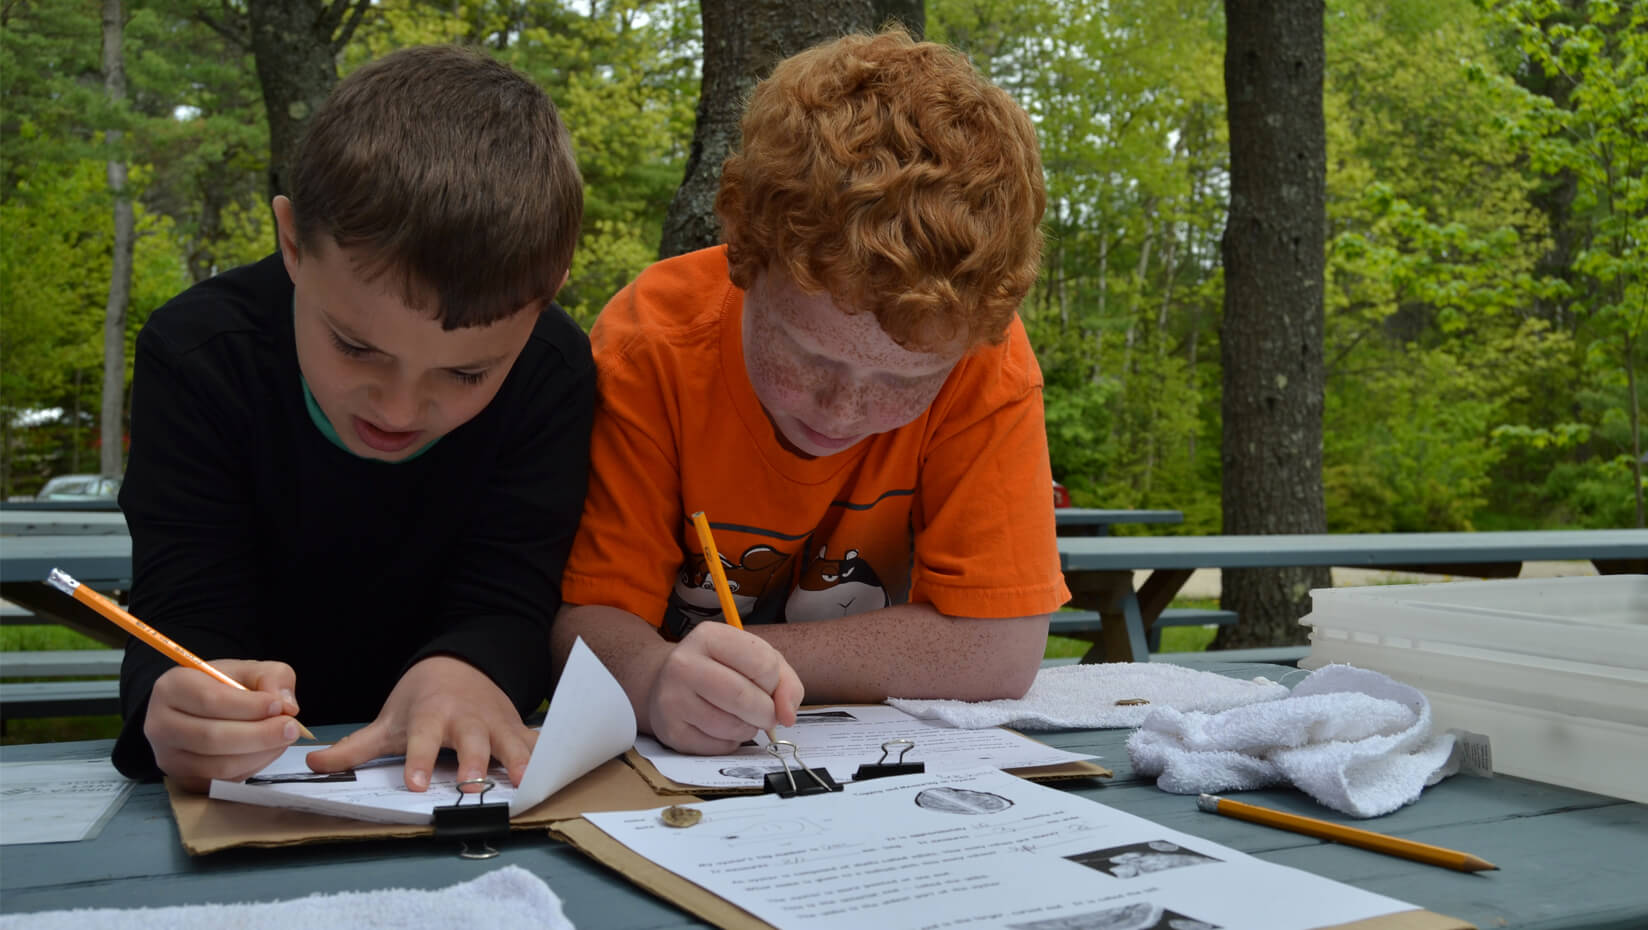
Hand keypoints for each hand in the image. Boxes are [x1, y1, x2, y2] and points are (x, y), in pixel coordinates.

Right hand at [144, 660, 301, 792]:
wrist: (198, 709)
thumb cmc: (223, 687)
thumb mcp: (249, 669)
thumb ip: (271, 677)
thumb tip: (286, 705)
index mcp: (172, 688)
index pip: (209, 700)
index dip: (248, 706)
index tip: (278, 706)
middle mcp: (161, 725)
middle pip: (211, 738)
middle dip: (260, 735)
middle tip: (291, 728)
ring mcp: (169, 757)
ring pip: (219, 765)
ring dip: (260, 754)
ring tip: (283, 738)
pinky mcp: (184, 780)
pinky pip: (223, 782)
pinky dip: (252, 768)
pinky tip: (267, 751)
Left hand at [303, 655, 535, 792]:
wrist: (460, 664)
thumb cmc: (421, 699)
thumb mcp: (388, 720)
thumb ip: (355, 747)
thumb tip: (312, 765)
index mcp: (431, 717)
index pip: (422, 740)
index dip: (420, 761)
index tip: (417, 784)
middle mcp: (465, 720)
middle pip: (471, 741)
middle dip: (474, 763)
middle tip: (472, 784)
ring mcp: (494, 722)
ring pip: (509, 741)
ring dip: (518, 759)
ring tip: (525, 779)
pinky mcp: (515, 726)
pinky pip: (533, 741)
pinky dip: (544, 753)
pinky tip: (554, 770)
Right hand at [646, 622, 802, 753]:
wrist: (667, 681)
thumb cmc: (720, 668)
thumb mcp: (755, 658)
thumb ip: (784, 682)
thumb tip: (787, 715)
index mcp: (708, 637)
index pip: (762, 664)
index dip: (773, 682)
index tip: (766, 684)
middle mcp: (684, 664)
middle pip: (744, 698)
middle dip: (766, 712)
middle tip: (765, 713)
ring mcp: (673, 699)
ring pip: (732, 727)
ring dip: (749, 728)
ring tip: (741, 717)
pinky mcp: (671, 731)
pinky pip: (718, 747)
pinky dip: (731, 742)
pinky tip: (722, 728)